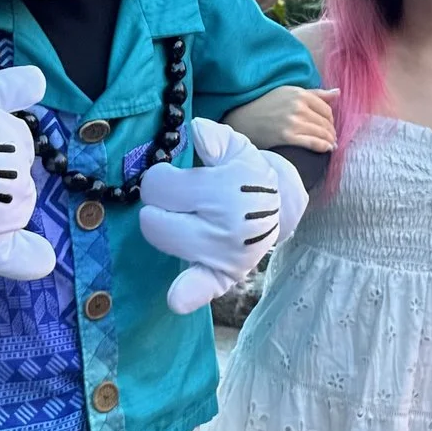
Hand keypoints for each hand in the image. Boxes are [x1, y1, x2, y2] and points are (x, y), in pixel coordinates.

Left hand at [140, 118, 309, 314]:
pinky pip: (202, 288)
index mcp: (224, 191)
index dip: (161, 179)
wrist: (278, 207)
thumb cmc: (247, 175)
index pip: (157, 187)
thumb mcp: (236, 148)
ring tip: (187, 220)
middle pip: (153, 220)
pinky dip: (189, 294)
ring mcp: (224, 254)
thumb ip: (214, 137)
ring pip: (164, 241)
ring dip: (166, 229)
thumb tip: (198, 131)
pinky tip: (176, 299)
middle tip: (180, 202)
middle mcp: (224, 225)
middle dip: (160, 205)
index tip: (176, 179)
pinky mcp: (224, 276)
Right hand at [223, 84, 338, 152]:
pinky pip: (312, 142)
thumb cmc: (265, 105)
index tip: (329, 125)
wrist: (242, 118)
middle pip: (325, 122)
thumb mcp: (288, 92)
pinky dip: (323, 146)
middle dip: (331, 131)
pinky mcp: (287, 137)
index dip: (330, 119)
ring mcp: (293, 122)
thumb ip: (314, 93)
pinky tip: (327, 149)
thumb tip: (338, 92)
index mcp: (299, 94)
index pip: (326, 108)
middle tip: (332, 138)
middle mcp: (298, 107)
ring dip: (329, 140)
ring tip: (331, 145)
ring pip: (321, 133)